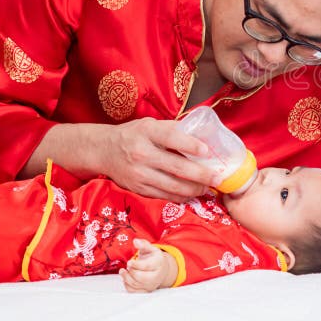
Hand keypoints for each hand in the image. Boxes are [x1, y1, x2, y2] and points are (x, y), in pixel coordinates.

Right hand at [98, 117, 214, 201]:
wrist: (103, 150)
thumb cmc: (134, 135)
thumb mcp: (151, 124)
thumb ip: (174, 129)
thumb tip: (205, 134)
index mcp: (147, 132)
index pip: (172, 138)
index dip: (191, 145)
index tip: (207, 151)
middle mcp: (142, 153)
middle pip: (177, 167)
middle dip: (201, 175)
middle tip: (217, 177)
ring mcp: (139, 173)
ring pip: (172, 186)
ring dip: (194, 189)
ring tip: (208, 188)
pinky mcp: (138, 188)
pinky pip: (164, 195)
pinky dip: (180, 196)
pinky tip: (191, 194)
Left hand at [119, 239, 174, 292]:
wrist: (162, 270)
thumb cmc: (155, 259)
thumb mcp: (151, 249)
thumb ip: (144, 244)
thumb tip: (135, 241)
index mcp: (158, 264)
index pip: (147, 266)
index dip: (136, 265)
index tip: (129, 262)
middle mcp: (156, 276)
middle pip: (142, 278)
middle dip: (131, 272)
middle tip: (128, 265)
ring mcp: (150, 285)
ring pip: (136, 285)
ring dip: (126, 278)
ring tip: (123, 271)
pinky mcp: (145, 291)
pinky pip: (134, 291)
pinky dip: (127, 285)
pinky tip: (125, 278)